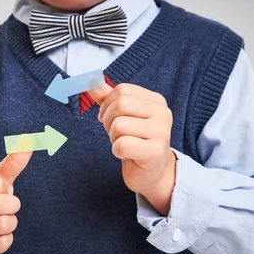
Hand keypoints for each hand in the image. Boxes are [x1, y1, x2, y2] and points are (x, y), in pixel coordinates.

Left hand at [88, 83, 176, 215]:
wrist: (151, 172)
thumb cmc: (136, 140)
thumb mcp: (122, 116)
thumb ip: (107, 98)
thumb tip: (90, 81)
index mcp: (156, 100)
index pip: (122, 90)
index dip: (107, 104)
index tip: (109, 118)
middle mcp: (163, 113)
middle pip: (121, 104)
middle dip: (108, 120)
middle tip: (114, 132)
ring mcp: (162, 132)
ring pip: (119, 125)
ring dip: (113, 137)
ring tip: (123, 143)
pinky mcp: (155, 152)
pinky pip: (122, 145)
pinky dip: (117, 151)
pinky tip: (127, 154)